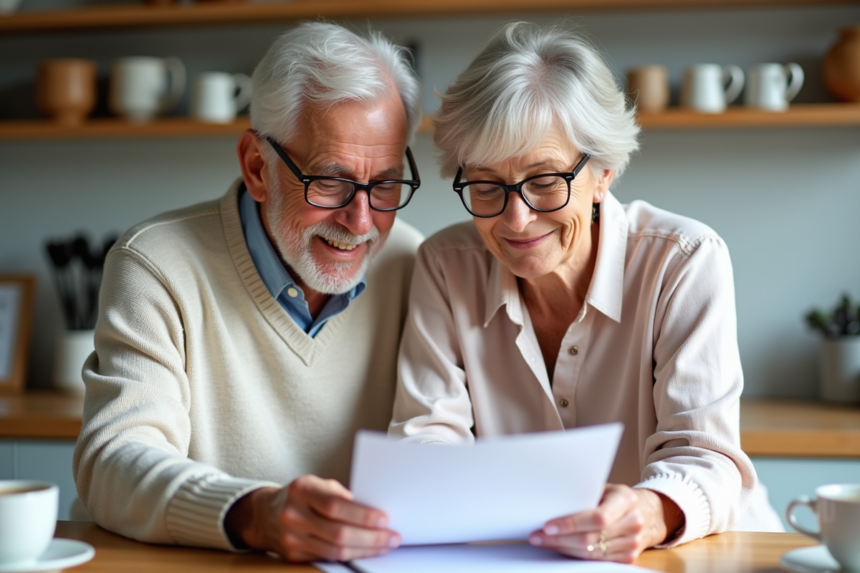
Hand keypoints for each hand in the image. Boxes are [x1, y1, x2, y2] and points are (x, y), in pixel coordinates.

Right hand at [224, 475, 399, 561]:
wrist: (264, 513)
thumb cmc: (300, 495)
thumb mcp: (319, 484)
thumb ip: (342, 497)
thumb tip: (375, 512)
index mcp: (302, 489)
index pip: (335, 506)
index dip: (362, 515)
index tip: (385, 519)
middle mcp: (293, 514)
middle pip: (338, 533)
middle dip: (371, 538)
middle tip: (392, 537)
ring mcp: (290, 538)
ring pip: (335, 551)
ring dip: (365, 550)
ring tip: (384, 546)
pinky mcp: (292, 556)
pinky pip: (327, 559)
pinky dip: (350, 556)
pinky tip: (364, 551)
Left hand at [528, 484, 683, 562]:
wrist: (647, 512)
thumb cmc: (616, 497)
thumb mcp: (604, 488)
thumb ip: (584, 495)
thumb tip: (551, 502)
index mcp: (626, 500)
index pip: (597, 518)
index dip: (571, 524)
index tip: (548, 525)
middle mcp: (633, 523)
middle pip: (591, 539)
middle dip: (559, 539)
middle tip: (537, 536)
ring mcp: (632, 543)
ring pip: (590, 553)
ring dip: (563, 549)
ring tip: (543, 542)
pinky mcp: (628, 557)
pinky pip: (596, 561)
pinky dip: (575, 556)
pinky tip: (561, 548)